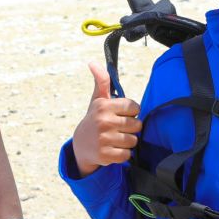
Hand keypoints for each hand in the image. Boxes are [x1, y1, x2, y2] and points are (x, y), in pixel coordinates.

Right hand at [70, 62, 141, 176]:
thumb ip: (102, 81)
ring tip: (115, 139)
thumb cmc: (95, 119)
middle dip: (130, 128)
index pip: (135, 107)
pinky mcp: (105, 155)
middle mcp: (103, 121)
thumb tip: (92, 62)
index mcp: (104, 106)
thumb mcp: (98, 100)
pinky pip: (127, 155)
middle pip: (137, 125)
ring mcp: (104, 139)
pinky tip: (113, 149)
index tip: (121, 115)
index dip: (131, 112)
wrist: (81, 146)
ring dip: (127, 142)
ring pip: (133, 141)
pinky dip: (123, 154)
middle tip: (118, 129)